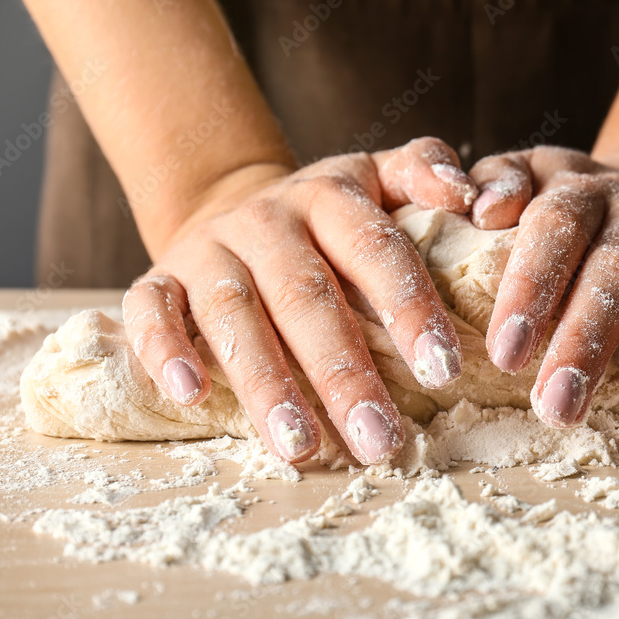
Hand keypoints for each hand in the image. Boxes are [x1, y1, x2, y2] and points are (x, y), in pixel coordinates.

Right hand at [121, 138, 478, 463]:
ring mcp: (207, 249)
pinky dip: (164, 350)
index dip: (409, 309)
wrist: (230, 202)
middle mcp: (265, 220)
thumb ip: (422, 171)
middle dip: (343, 373)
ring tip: (300, 447)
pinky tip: (191, 396)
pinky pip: (150, 310)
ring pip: (234, 314)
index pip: (374, 250)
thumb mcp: (375, 177)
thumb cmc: (325, 215)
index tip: (443, 371)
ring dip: (266, 382)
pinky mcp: (160, 278)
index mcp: (328, 197)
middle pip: (306, 297)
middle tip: (379, 440)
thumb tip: (468, 196)